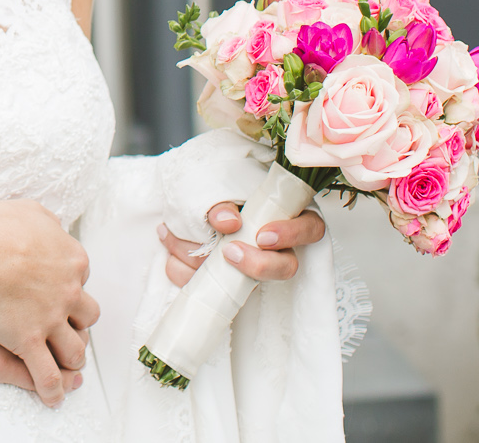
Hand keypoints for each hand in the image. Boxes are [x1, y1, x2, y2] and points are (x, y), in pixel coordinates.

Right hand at [0, 199, 97, 408]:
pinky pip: (47, 374)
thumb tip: (51, 226)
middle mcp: (68, 292)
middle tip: (67, 323)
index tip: (59, 286)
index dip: (69, 283)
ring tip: (68, 362)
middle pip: (87, 314)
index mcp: (71, 260)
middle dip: (79, 320)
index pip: (81, 276)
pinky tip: (52, 398)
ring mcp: (51, 320)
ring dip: (73, 357)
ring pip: (74, 348)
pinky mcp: (29, 342)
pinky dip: (52, 389)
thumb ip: (45, 222)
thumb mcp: (27, 211)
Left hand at [158, 202, 326, 286]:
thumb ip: (224, 202)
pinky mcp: (226, 284)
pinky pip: (209, 289)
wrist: (184, 199)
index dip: (292, 234)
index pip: (309, 228)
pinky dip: (182, 271)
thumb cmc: (214, 192)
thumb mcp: (219, 189)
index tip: (262, 237)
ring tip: (176, 239)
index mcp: (285, 216)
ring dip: (205, 265)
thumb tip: (227, 221)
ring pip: (244, 282)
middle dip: (256, 264)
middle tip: (229, 253)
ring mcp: (251, 267)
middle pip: (285, 267)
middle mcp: (275, 247)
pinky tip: (169, 250)